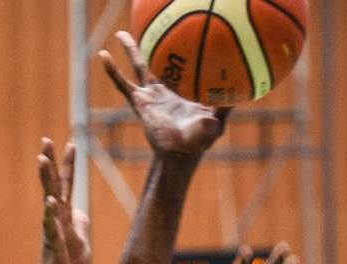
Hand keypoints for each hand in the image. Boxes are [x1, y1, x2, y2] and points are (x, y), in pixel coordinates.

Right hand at [32, 138, 90, 263]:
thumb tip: (80, 213)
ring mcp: (52, 229)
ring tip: (42, 160)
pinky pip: (51, 226)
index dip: (69, 166)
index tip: (72, 143)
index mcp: (64, 216)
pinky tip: (50, 201)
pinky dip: (50, 214)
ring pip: (48, 199)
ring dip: (46, 180)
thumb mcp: (81, 242)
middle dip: (50, 162)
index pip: (66, 185)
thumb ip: (80, 225)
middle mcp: (55, 218)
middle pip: (53, 185)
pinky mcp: (53, 244)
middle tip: (45, 139)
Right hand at [100, 31, 227, 156]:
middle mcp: (168, 88)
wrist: (178, 154)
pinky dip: (113, 70)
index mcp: (185, 88)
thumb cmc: (200, 140)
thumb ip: (226, 104)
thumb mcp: (217, 120)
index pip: (185, 64)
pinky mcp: (139, 102)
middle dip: (157, 43)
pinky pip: (123, 83)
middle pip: (160, 59)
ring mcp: (152, 93)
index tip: (187, 33)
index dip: (185, 50)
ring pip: (139, 65)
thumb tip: (242, 88)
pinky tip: (104, 55)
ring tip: (121, 33)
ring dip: (130, 49)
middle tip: (153, 25)